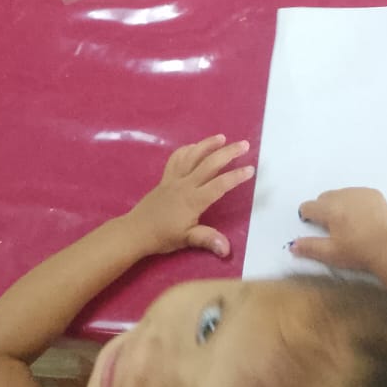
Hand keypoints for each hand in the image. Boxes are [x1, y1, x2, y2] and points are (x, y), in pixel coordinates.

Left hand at [125, 136, 254, 259]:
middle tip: (244, 144)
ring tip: (222, 137)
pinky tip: (195, 147)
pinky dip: (187, 149)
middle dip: (228, 153)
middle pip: (209, 163)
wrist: (136, 231)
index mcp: (193, 200)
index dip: (235, 177)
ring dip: (208, 144)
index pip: (219, 185)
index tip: (250, 169)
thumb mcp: (186, 240)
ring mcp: (174, 178)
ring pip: (193, 155)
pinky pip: (177, 158)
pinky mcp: (165, 177)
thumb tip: (227, 249)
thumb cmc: (163, 236)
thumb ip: (207, 240)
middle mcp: (185, 184)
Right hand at [292, 187, 386, 269]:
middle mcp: (343, 195)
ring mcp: (360, 192)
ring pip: (341, 194)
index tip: (313, 226)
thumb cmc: (356, 252)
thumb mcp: (330, 253)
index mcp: (330, 209)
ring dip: (339, 204)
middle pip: (325, 198)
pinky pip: (358, 194)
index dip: (308, 216)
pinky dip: (356, 202)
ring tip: (348, 223)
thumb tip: (292, 245)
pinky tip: (363, 217)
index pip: (309, 206)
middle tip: (332, 227)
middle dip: (323, 209)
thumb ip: (309, 247)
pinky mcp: (374, 193)